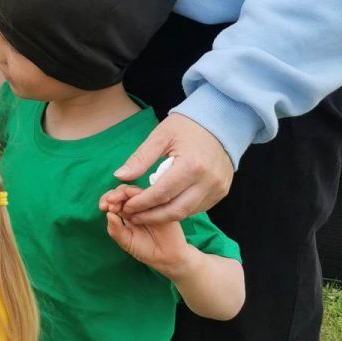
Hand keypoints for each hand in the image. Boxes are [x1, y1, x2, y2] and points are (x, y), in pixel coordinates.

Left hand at [99, 187, 190, 274]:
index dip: (107, 199)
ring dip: (124, 195)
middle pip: (124, 190)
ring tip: (119, 209)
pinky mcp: (163, 207)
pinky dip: (140, 201)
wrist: (167, 259)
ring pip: (137, 191)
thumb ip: (115, 229)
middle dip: (114, 195)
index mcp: (127, 210)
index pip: (115, 197)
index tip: (103, 207)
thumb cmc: (145, 249)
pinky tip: (134, 213)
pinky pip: (152, 197)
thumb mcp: (126, 241)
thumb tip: (108, 214)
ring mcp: (151, 205)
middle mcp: (138, 205)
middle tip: (110, 206)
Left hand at [112, 113, 233, 224]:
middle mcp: (207, 181)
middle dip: (151, 216)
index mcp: (192, 165)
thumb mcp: (160, 136)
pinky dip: (179, 210)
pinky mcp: (221, 192)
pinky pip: (197, 208)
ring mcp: (217, 189)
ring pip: (187, 213)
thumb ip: (140, 158)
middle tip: (132, 216)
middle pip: (175, 210)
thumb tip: (120, 176)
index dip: (142, 203)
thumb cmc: (187, 127)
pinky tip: (164, 206)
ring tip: (145, 213)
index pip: (161, 193)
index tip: (126, 206)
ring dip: (164, 216)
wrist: (220, 124)